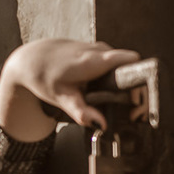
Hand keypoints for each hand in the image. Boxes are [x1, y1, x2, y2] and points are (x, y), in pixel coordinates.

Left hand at [6, 39, 147, 129]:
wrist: (32, 59)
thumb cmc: (44, 77)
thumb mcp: (61, 98)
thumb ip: (82, 113)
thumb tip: (102, 126)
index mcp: (93, 61)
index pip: (131, 61)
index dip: (142, 79)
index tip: (142, 99)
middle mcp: (100, 50)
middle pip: (131, 67)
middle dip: (136, 87)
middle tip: (133, 110)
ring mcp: (101, 47)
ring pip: (124, 66)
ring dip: (126, 83)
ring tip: (123, 103)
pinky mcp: (99, 49)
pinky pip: (116, 63)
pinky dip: (116, 77)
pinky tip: (109, 91)